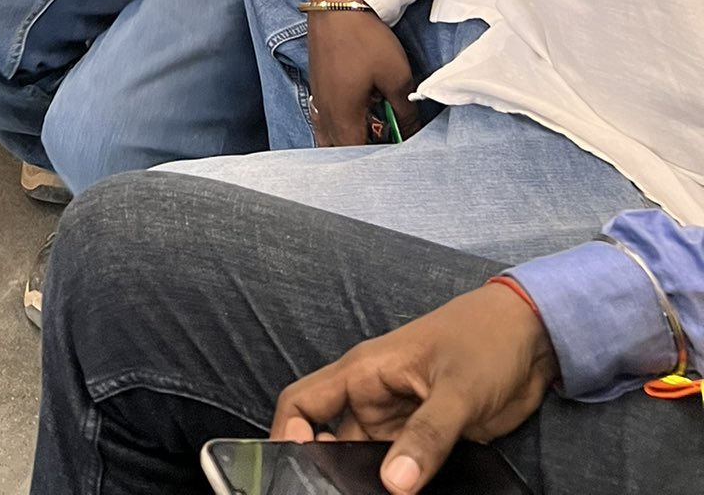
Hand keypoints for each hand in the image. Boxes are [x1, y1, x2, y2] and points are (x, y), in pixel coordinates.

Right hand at [272, 282, 558, 492]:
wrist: (532, 340)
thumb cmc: (485, 341)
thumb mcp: (457, 388)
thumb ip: (427, 435)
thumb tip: (393, 484)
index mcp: (365, 374)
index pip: (303, 402)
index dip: (287, 435)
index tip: (294, 470)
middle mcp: (374, 401)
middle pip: (333, 445)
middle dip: (331, 474)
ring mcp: (401, 424)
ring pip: (368, 464)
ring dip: (368, 485)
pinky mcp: (429, 442)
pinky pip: (404, 471)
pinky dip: (401, 488)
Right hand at [305, 0, 421, 147]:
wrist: (337, 4)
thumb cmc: (367, 40)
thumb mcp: (396, 77)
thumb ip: (405, 112)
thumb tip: (412, 134)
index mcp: (343, 117)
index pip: (357, 156)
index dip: (378, 160)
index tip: (397, 152)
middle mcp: (324, 113)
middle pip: (341, 149)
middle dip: (364, 150)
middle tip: (387, 140)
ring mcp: (318, 99)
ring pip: (329, 135)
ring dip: (349, 138)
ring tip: (373, 128)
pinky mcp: (317, 85)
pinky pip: (323, 119)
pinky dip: (338, 124)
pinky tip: (356, 111)